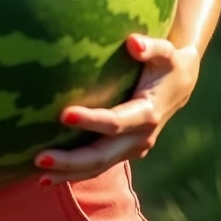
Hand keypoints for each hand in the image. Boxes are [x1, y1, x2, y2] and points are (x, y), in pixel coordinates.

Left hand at [34, 33, 200, 185]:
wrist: (181, 84)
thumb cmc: (167, 62)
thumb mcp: (165, 51)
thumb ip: (150, 47)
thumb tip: (133, 43)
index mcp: (147, 114)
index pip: (116, 122)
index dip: (91, 121)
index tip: (64, 114)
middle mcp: (140, 138)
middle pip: (102, 155)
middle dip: (71, 160)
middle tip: (39, 158)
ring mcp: (133, 149)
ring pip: (98, 166)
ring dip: (69, 172)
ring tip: (38, 175)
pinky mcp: (125, 151)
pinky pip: (99, 165)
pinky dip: (75, 172)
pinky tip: (48, 177)